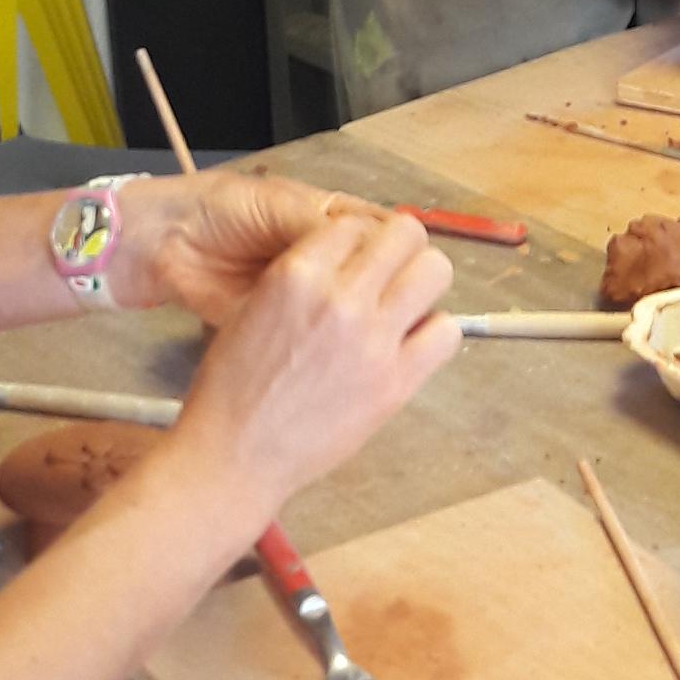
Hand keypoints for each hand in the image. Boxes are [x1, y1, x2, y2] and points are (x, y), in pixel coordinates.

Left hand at [104, 170, 376, 325]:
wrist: (165, 244)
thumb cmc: (220, 210)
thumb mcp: (276, 206)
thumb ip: (322, 225)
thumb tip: (374, 245)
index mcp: (333, 219)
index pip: (384, 235)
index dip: (398, 251)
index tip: (404, 269)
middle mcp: (328, 257)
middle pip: (376, 275)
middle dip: (384, 288)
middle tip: (384, 304)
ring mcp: (310, 295)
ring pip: (354, 309)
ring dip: (361, 321)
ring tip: (366, 331)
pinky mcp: (287, 324)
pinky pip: (319, 335)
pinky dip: (332, 343)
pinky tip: (344, 351)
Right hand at [168, 210, 457, 525]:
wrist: (235, 455)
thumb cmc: (233, 387)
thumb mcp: (252, 307)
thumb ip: (300, 276)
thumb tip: (346, 262)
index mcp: (295, 273)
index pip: (353, 223)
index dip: (359, 240)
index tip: (359, 258)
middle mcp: (338, 298)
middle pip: (405, 234)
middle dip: (401, 248)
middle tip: (393, 271)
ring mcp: (372, 340)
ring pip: (435, 272)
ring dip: (424, 281)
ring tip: (407, 303)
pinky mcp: (395, 383)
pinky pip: (445, 332)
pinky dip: (435, 332)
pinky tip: (411, 344)